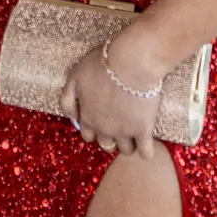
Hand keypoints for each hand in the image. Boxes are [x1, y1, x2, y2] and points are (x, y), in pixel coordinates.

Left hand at [61, 27, 166, 159]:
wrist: (130, 64)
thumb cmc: (101, 66)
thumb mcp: (75, 77)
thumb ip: (68, 98)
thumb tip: (70, 115)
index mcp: (87, 117)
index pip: (87, 135)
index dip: (93, 130)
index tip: (100, 122)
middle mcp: (104, 129)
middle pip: (105, 144)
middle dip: (109, 138)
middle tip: (118, 126)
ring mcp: (124, 132)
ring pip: (125, 150)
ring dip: (127, 144)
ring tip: (134, 134)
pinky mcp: (143, 130)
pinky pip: (146, 153)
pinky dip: (146, 152)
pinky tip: (148, 144)